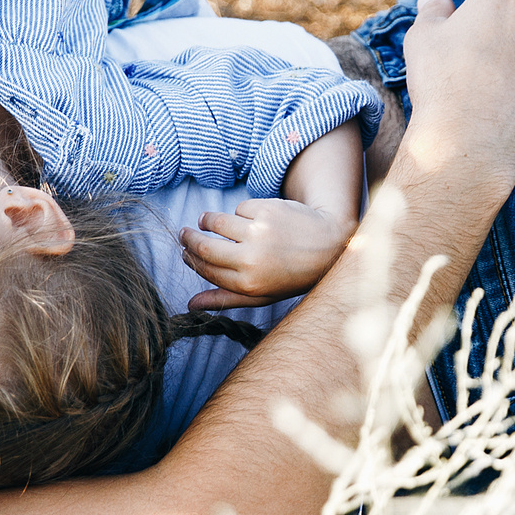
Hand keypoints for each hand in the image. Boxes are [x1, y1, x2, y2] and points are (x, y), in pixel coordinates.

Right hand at [181, 199, 353, 309]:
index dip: (191, 260)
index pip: (206, 269)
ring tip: (205, 221)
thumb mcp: (262, 295)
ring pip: (217, 221)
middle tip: (184, 234)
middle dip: (189, 239)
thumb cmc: (292, 275)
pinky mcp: (267, 210)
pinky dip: (242, 213)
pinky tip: (254, 220)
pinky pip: (240, 208)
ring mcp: (259, 232)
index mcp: (248, 283)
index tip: (185, 253)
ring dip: (206, 220)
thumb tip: (191, 305)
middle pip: (205, 246)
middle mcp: (252, 258)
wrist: (330, 245)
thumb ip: (226, 298)